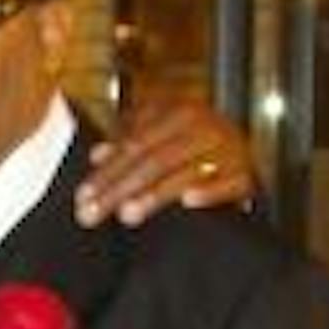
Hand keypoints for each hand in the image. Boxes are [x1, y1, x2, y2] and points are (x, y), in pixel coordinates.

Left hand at [74, 98, 258, 227]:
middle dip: (119, 189)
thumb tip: (97, 154)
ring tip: (128, 214)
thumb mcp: (161, 141)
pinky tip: (189, 201)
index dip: (107, 171)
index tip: (83, 195)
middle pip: (154, 160)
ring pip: (186, 171)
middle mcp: (205, 127)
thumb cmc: (194, 154)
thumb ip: (130, 144)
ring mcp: (228, 150)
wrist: (243, 164)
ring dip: (156, 194)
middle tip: (93, 214)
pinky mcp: (245, 174)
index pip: (136, 144)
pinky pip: (228, 183)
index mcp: (181, 113)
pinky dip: (210, 191)